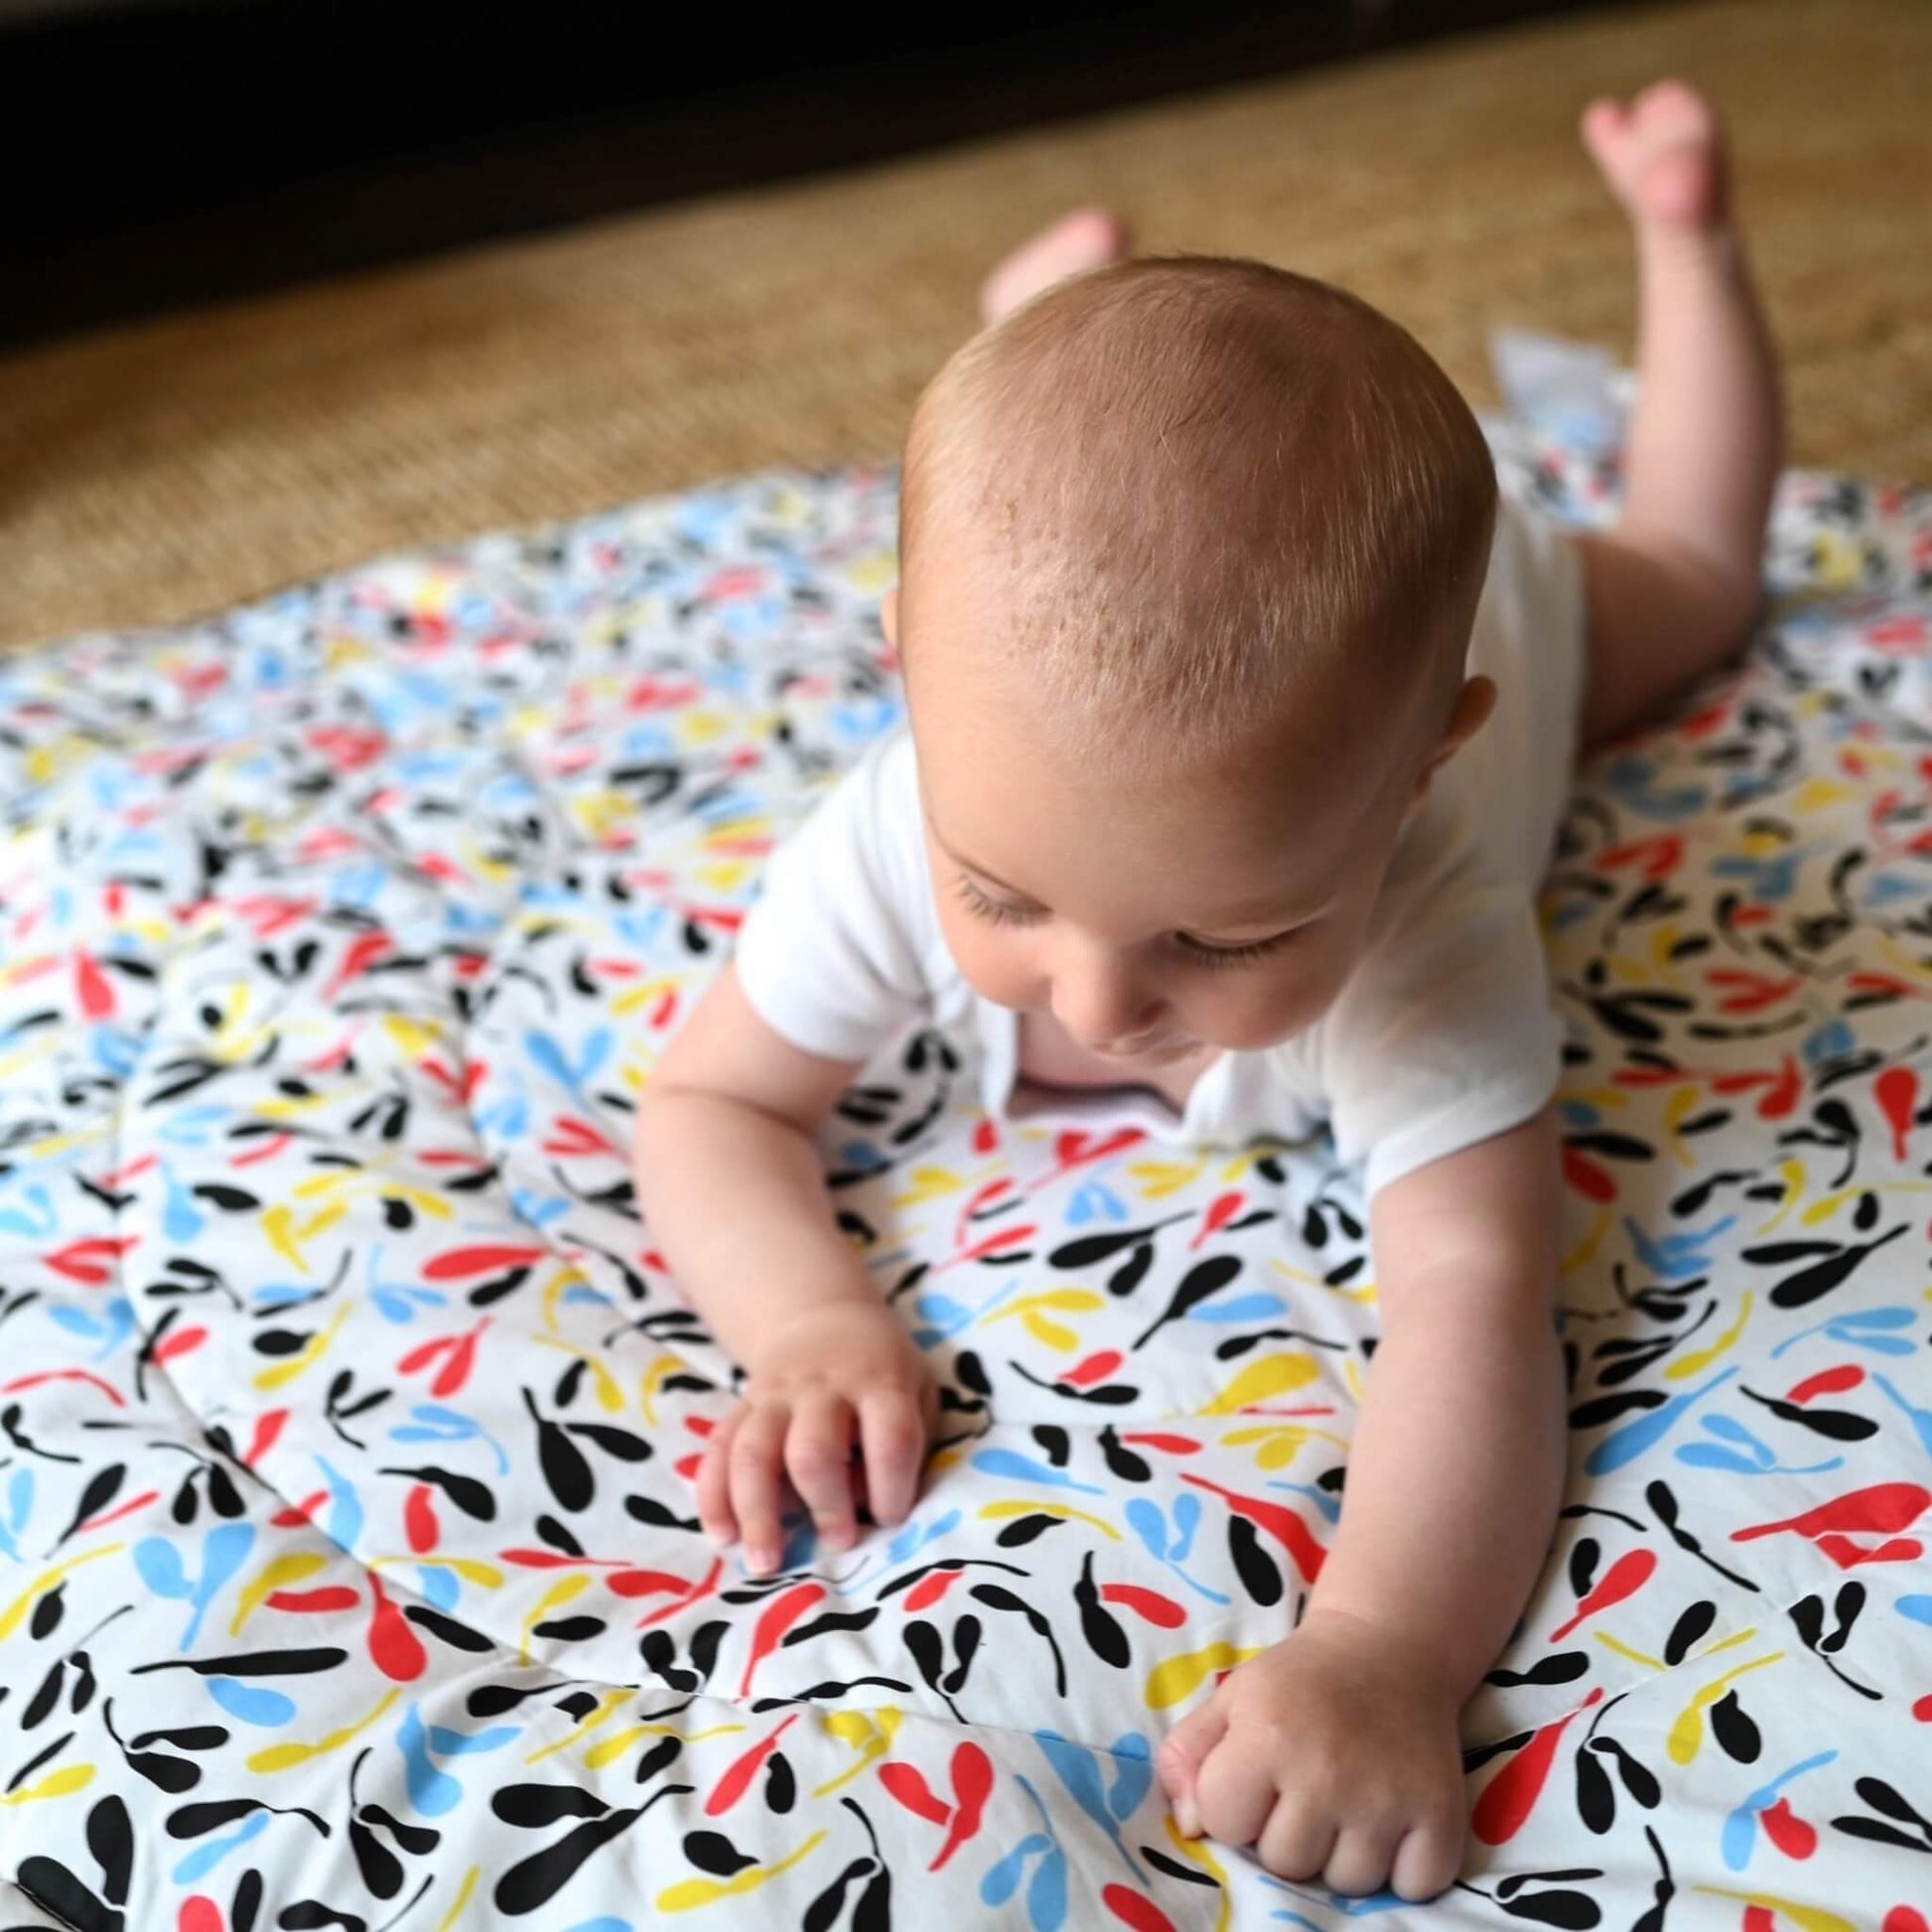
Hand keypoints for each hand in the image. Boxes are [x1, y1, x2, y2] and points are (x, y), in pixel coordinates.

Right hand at [694, 1298, 935, 1575]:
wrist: (825, 1318)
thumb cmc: (882, 1370)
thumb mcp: (917, 1391)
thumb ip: (908, 1444)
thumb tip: (867, 1505)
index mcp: (879, 1381)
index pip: (891, 1439)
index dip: (892, 1489)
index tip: (891, 1519)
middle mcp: (822, 1386)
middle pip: (813, 1451)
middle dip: (825, 1506)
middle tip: (840, 1543)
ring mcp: (774, 1394)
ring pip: (752, 1454)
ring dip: (757, 1514)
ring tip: (766, 1563)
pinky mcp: (741, 1405)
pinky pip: (717, 1450)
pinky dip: (713, 1496)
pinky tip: (722, 1535)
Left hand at [1156, 1609, 1467, 1900]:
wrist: (1389, 1650)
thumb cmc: (1299, 1682)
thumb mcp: (1231, 1698)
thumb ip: (1188, 1756)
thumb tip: (1189, 1827)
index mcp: (1267, 1735)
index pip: (1222, 1824)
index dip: (1233, 1806)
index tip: (1256, 1778)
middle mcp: (1327, 1771)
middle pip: (1285, 1864)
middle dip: (1285, 1834)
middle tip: (1305, 1789)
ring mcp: (1388, 1799)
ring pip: (1345, 1883)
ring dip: (1340, 1854)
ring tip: (1345, 1802)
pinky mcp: (1440, 1816)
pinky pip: (1411, 1888)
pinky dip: (1402, 1870)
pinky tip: (1389, 1825)